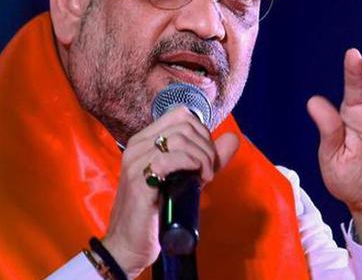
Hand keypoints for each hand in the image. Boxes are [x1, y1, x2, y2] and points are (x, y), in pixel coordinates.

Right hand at [102, 106, 238, 277]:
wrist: (128, 245)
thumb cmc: (154, 214)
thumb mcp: (186, 180)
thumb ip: (207, 158)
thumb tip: (232, 138)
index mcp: (144, 141)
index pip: (180, 114)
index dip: (202, 132)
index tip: (207, 157)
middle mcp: (137, 145)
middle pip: (184, 124)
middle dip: (206, 145)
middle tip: (209, 170)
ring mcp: (136, 161)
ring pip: (181, 138)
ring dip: (203, 157)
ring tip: (205, 177)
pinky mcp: (139, 180)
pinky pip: (171, 157)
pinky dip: (192, 164)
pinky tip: (198, 179)